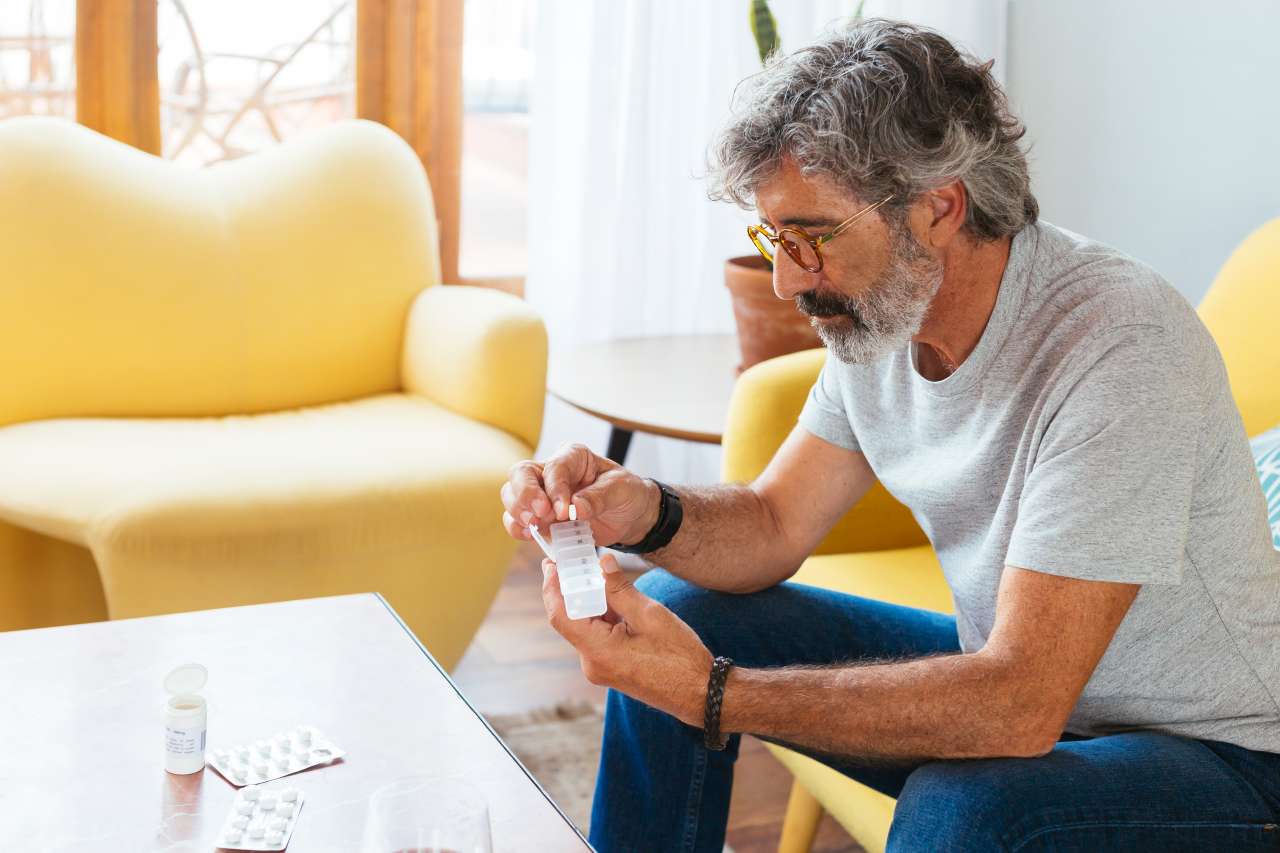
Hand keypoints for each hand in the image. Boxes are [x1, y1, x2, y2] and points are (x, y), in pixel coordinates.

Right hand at [500, 443, 659, 546]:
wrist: (630, 517)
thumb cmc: (626, 494)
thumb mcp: (621, 490)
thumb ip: (598, 497)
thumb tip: (575, 507)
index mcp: (573, 457)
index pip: (553, 467)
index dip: (554, 489)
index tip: (563, 510)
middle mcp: (552, 472)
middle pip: (520, 473)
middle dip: (524, 495)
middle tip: (540, 515)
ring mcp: (542, 494)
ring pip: (511, 495)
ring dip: (517, 512)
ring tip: (535, 526)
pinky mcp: (539, 517)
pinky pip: (516, 519)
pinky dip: (517, 528)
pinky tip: (530, 535)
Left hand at [541, 554, 711, 726]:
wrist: (700, 692)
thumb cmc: (680, 658)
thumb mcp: (650, 615)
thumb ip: (620, 589)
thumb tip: (603, 563)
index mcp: (598, 651)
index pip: (560, 615)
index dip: (552, 587)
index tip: (551, 565)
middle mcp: (592, 664)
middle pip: (572, 620)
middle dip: (575, 590)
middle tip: (580, 561)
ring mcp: (601, 669)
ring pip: (586, 627)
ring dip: (593, 603)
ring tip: (603, 577)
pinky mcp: (610, 668)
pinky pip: (598, 638)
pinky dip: (603, 617)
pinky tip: (617, 601)